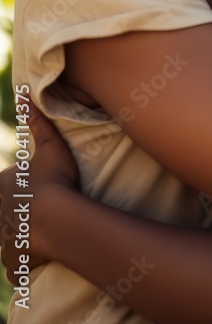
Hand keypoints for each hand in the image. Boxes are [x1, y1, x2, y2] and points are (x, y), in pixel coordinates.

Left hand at [0, 102, 79, 280]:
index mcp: (1, 189)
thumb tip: (24, 94)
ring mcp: (2, 241)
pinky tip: (37, 256)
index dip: (18, 188)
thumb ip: (37, 123)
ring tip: (37, 235)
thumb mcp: (51, 147)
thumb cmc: (55, 182)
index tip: (34, 188)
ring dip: (18, 238)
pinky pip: (14, 264)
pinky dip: (23, 261)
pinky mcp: (11, 261)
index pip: (3, 188)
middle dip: (15, 213)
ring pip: (6, 239)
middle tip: (34, 211)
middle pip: (3, 214)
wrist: (59, 221)